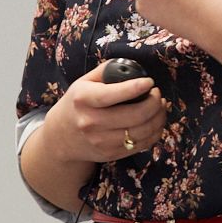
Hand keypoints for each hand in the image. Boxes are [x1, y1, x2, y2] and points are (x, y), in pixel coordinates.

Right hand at [46, 61, 166, 162]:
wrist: (61, 136)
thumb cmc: (78, 103)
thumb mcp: (84, 82)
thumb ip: (107, 71)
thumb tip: (133, 68)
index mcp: (83, 99)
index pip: (112, 95)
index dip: (135, 88)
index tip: (149, 82)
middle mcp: (91, 122)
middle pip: (135, 115)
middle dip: (154, 103)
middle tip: (157, 94)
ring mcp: (100, 141)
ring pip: (142, 131)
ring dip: (159, 117)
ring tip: (160, 106)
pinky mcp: (110, 154)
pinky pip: (142, 144)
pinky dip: (155, 132)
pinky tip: (155, 121)